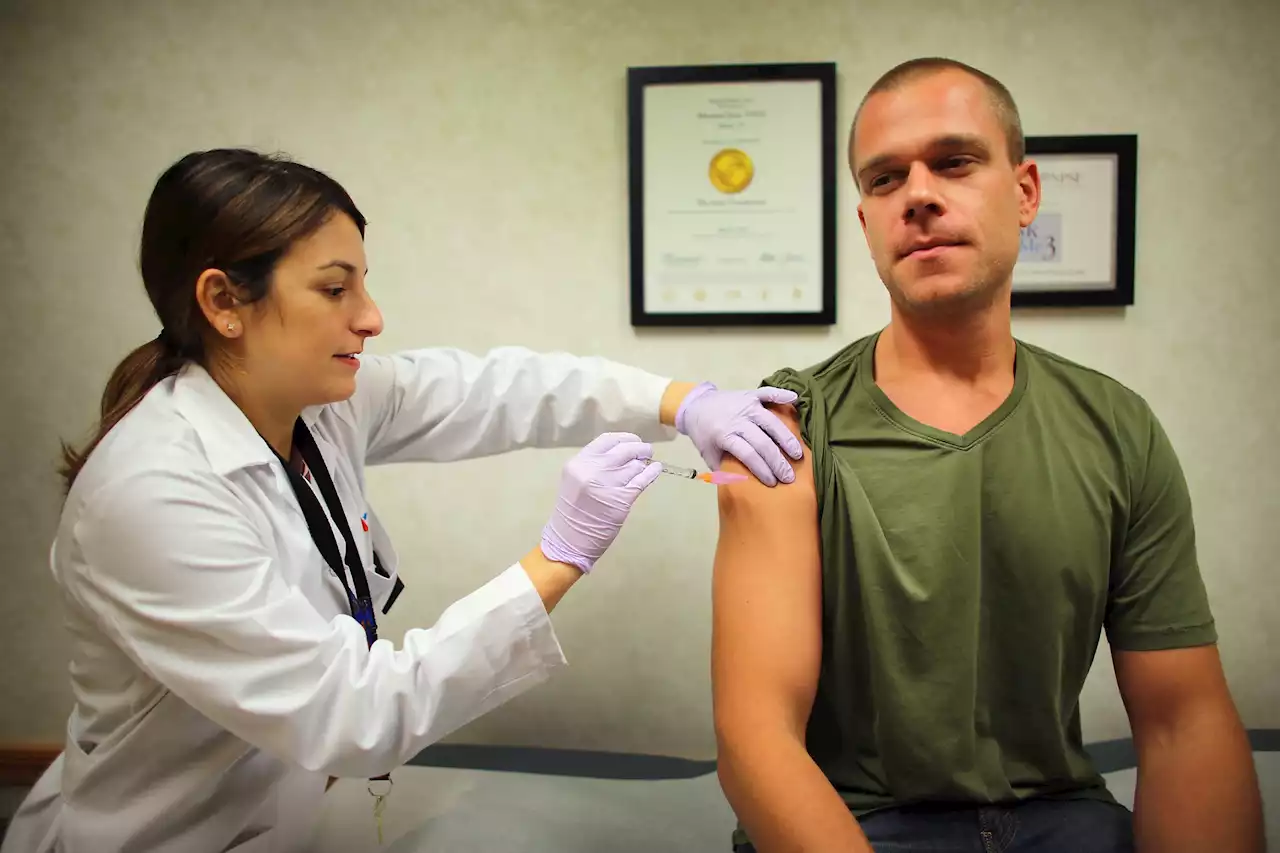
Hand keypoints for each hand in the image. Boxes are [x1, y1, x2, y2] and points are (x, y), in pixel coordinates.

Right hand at [539, 433, 661, 572]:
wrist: (569, 540)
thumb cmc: (573, 512)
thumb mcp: (575, 480)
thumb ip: (593, 465)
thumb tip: (622, 452)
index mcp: (578, 463)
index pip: (607, 440)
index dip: (624, 438)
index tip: (633, 441)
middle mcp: (592, 469)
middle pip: (624, 449)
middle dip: (639, 448)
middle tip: (646, 451)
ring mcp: (608, 484)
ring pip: (635, 465)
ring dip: (643, 463)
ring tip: (646, 465)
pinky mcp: (621, 499)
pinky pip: (642, 480)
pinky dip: (652, 473)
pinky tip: (656, 469)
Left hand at [675, 383, 803, 485]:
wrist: (696, 404)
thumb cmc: (704, 433)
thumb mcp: (708, 453)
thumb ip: (723, 468)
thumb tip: (742, 486)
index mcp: (724, 435)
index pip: (748, 454)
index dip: (761, 469)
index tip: (773, 483)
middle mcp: (737, 419)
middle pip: (762, 442)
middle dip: (777, 461)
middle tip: (789, 476)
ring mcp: (746, 405)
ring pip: (770, 422)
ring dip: (786, 438)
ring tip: (797, 454)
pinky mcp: (751, 394)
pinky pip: (767, 393)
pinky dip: (781, 395)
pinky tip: (795, 399)